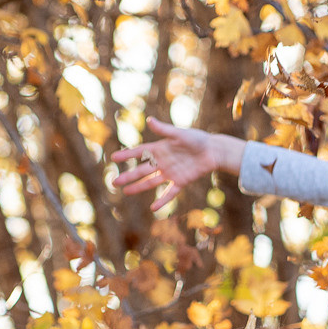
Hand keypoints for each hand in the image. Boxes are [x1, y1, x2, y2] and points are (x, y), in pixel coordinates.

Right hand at [110, 120, 245, 209]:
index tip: (114, 158)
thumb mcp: (179, 134)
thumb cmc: (197, 139)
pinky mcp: (181, 182)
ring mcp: (171, 173)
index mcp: (160, 149)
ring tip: (126, 192)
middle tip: (114, 182)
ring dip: (138, 187)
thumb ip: (164, 130)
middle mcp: (162, 162)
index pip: (139, 152)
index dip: (127, 155)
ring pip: (151, 182)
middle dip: (128, 176)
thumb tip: (149, 120)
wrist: (213, 151)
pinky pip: (170, 193)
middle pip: (142, 171)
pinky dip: (162, 200)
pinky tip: (154, 208)